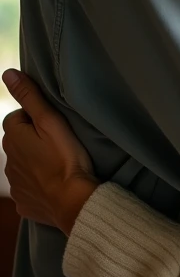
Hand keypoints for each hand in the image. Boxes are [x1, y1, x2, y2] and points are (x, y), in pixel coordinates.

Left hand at [2, 69, 97, 234]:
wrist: (74, 201)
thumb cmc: (65, 158)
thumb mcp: (50, 121)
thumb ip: (29, 97)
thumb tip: (8, 74)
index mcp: (13, 139)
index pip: (16, 119)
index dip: (34, 119)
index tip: (52, 126)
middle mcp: (8, 162)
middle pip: (17, 142)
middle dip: (32, 141)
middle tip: (57, 143)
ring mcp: (15, 185)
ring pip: (22, 165)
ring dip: (34, 162)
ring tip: (57, 163)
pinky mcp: (23, 202)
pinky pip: (27, 188)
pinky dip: (37, 185)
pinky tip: (53, 184)